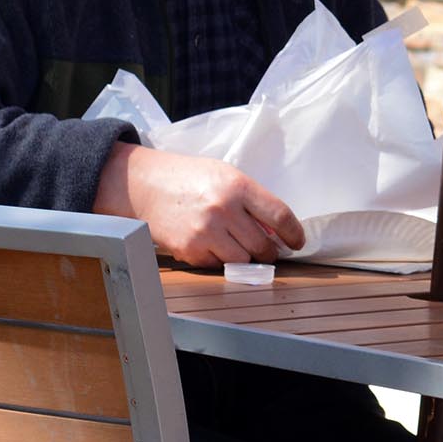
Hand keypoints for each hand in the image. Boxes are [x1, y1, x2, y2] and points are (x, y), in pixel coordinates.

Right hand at [95, 143, 304, 266]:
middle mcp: (223, 209)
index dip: (294, 233)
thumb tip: (277, 231)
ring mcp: (206, 232)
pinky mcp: (190, 250)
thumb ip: (252, 200)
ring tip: (239, 248)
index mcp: (237, 186)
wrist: (145, 186)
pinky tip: (212, 245)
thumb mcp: (225, 176)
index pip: (279, 215)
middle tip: (268, 250)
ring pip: (243, 262)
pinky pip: (218, 266)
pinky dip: (220, 260)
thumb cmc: (189, 178)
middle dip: (270, 252)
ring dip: (246, 259)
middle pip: (263, 245)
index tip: (297, 242)